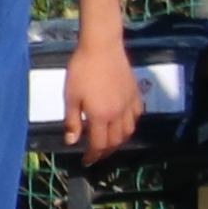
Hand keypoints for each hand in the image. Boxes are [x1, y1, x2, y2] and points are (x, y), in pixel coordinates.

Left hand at [66, 27, 142, 160]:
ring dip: (119, 141)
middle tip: (96, 154)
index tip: (86, 161)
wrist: (102, 47)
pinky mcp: (136, 94)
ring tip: (109, 142)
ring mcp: (130, 104)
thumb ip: (73, 121)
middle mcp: (119, 114)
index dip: (93, 156)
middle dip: (105, 152)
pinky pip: (137, 116)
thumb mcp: (71, 96)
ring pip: (129, 131)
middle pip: (116, 141)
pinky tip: (123, 124)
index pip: (99, 144)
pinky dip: (130, 125)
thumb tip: (72, 142)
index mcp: (101, 116)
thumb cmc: (81, 70)